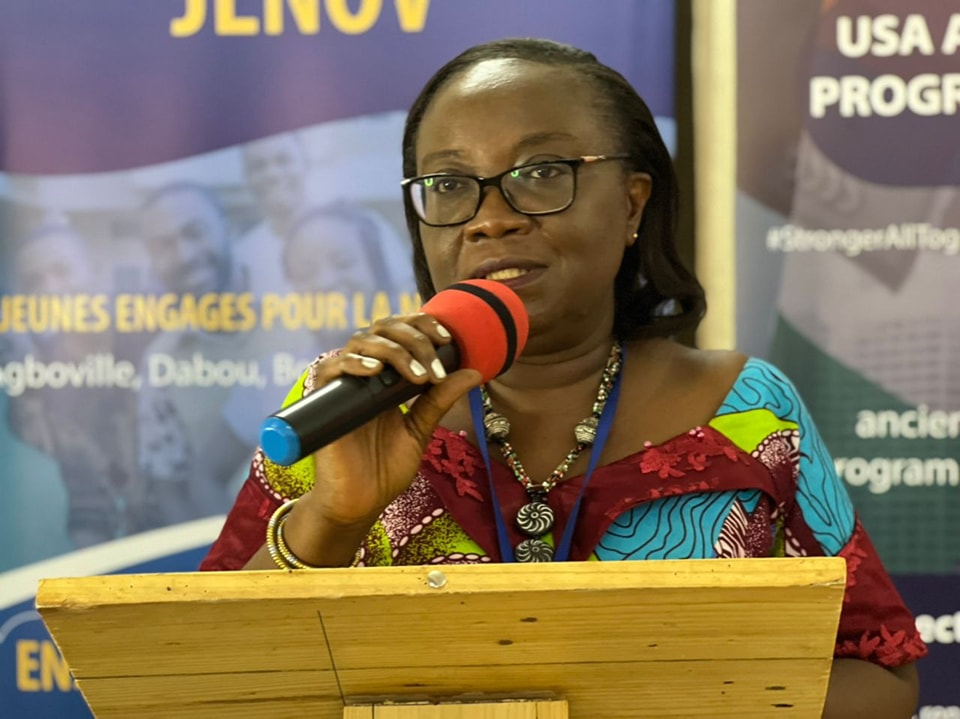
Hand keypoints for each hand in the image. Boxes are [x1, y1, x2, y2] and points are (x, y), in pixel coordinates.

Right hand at [299, 313, 480, 527]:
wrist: (359, 504)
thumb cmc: (385, 469)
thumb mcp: (420, 429)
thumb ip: (440, 399)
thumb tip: (473, 371)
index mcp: (387, 376)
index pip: (400, 331)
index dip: (422, 325)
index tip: (448, 339)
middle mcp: (364, 373)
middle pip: (382, 328)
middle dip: (414, 338)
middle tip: (434, 366)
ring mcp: (343, 384)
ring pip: (361, 341)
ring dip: (394, 351)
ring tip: (417, 377)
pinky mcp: (322, 400)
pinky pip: (331, 367)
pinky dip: (355, 363)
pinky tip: (376, 371)